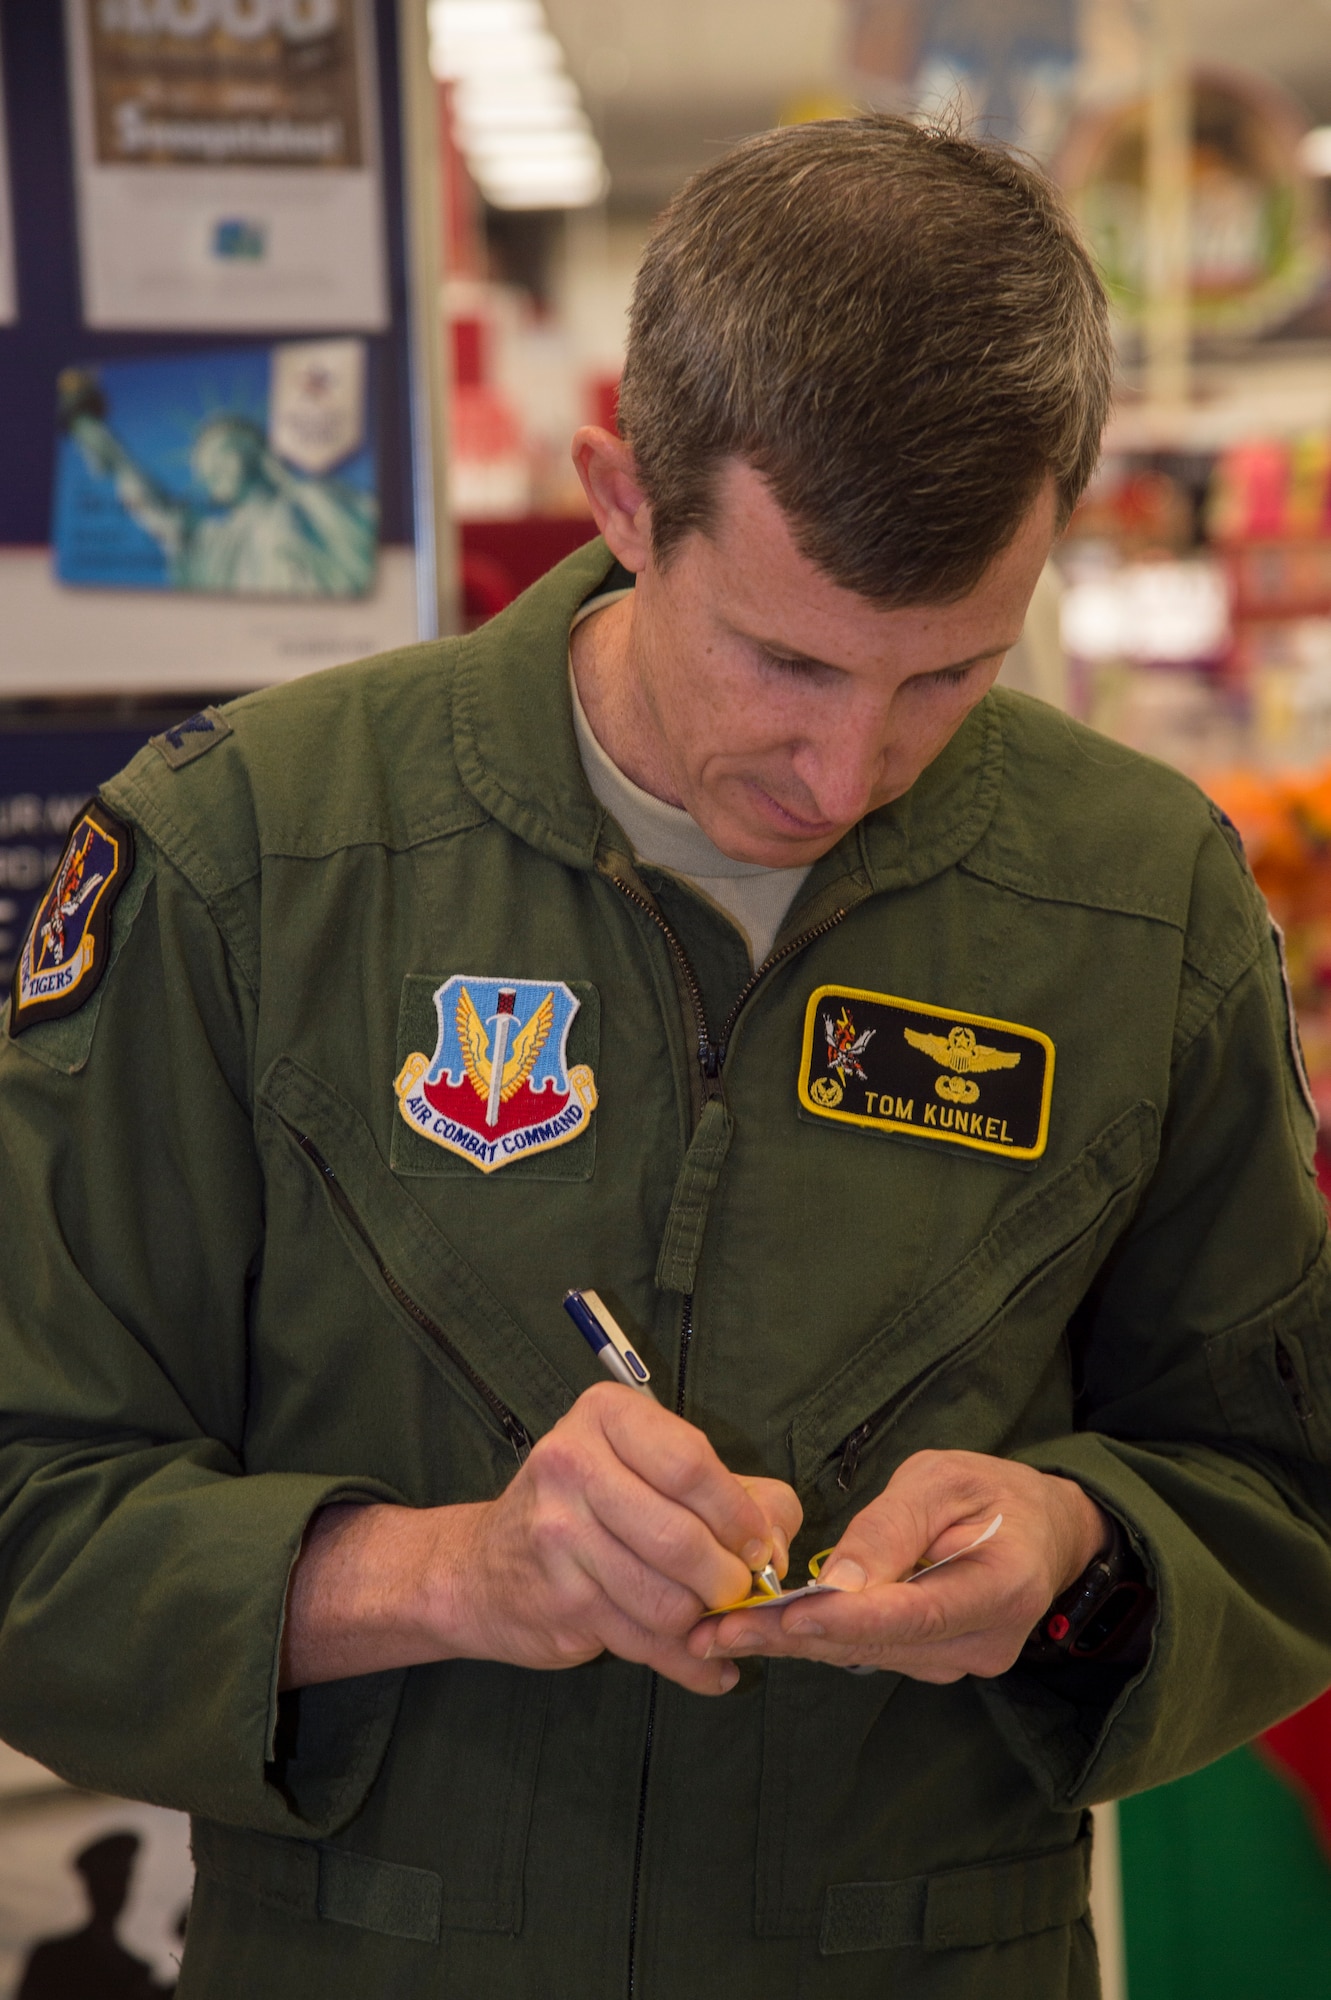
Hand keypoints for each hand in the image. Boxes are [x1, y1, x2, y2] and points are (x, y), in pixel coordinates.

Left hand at [689, 1449, 1108, 1682]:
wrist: (1044, 1533)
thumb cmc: (992, 1492)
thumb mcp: (944, 1480)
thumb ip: (893, 1527)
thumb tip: (837, 1580)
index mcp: (999, 1589)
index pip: (913, 1614)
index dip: (846, 1619)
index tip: (784, 1617)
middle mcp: (981, 1642)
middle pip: (874, 1643)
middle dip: (788, 1636)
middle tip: (712, 1631)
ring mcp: (958, 1663)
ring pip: (862, 1654)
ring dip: (789, 1642)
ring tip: (716, 1633)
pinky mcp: (934, 1663)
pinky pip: (867, 1651)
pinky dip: (814, 1639)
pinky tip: (758, 1631)